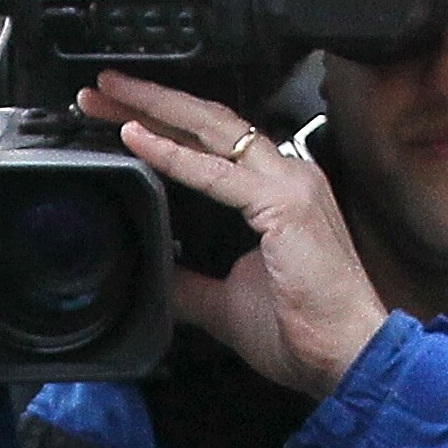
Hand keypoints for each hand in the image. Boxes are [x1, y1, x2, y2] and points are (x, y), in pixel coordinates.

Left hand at [77, 71, 387, 399]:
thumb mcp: (225, 301)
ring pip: (211, 129)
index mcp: (276, 189)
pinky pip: (216, 173)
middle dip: (150, 99)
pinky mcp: (284, 205)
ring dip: (154, 108)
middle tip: (101, 91)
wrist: (346, 356)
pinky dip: (173, 154)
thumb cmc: (301, 329)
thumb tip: (156, 275)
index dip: (164, 124)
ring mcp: (288, 183)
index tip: (117, 118)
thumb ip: (190, 282)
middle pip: (207, 122)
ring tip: (107, 97)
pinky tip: (136, 138)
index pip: (212, 142)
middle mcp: (285, 173)